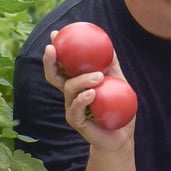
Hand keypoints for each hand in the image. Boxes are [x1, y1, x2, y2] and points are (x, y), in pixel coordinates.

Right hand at [43, 33, 133, 149]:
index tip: (55, 34)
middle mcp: (70, 95)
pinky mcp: (77, 122)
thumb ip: (113, 68)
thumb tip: (110, 47)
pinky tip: (92, 93)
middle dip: (49, 61)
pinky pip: (77, 109)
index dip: (56, 51)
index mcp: (76, 85)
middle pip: (53, 76)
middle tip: (53, 48)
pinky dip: (84, 99)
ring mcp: (71, 108)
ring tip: (98, 76)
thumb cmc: (118, 110)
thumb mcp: (119, 84)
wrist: (121, 136)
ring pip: (68, 90)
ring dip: (81, 80)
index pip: (62, 65)